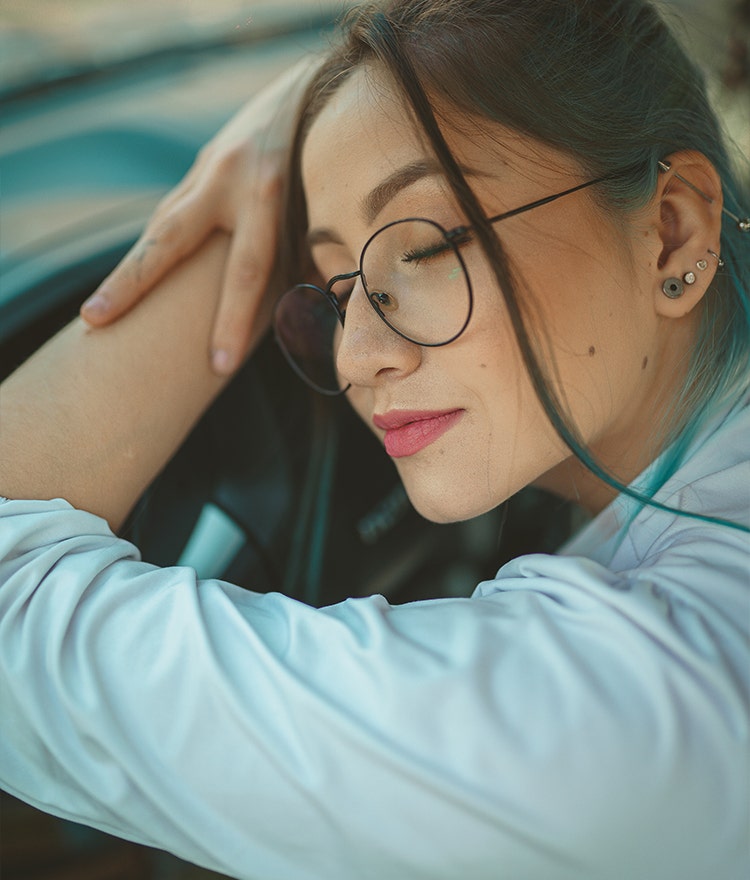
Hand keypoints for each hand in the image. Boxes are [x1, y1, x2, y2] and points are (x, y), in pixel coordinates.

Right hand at [80, 58, 316, 374]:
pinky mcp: (199, 166)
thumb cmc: (326, 164)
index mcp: (268, 196)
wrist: (310, 91)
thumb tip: (314, 314)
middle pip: (168, 240)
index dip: (232, 322)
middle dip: (131, 284)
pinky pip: (172, 215)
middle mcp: (227, 180)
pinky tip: (133, 282)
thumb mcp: (326, 207)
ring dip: (130, 271)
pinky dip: (155, 250)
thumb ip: (316, 258)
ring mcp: (206, 168)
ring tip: (99, 312)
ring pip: (160, 226)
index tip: (217, 365)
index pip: (246, 272)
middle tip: (94, 320)